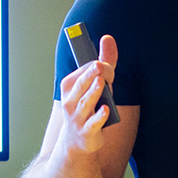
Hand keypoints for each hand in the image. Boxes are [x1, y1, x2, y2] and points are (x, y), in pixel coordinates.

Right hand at [56, 33, 118, 155]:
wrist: (78, 140)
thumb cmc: (90, 106)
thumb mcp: (97, 83)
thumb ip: (105, 62)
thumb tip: (108, 37)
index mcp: (70, 86)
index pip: (83, 73)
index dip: (98, 69)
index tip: (107, 66)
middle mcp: (70, 100)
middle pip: (83, 85)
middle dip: (92, 75)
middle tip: (100, 65)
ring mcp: (77, 117)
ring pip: (86, 102)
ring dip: (94, 92)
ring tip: (102, 82)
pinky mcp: (87, 131)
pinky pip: (93, 123)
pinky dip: (99, 117)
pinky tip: (106, 110)